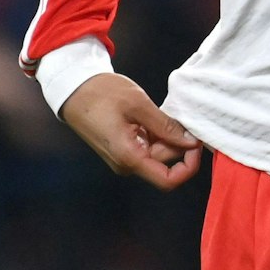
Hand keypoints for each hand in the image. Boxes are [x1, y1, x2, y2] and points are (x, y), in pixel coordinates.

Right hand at [59, 72, 203, 190]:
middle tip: (180, 116)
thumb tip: (191, 143)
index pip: (168, 180)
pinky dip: (157, 134)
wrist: (73, 88)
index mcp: (129, 158)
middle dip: (178, 142)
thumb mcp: (139, 105)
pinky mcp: (123, 149)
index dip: (189, 166)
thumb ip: (166, 126)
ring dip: (167, 136)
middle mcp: (126, 164)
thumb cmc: (101, 94)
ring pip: (158, 154)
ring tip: (161, 112)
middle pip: (165, 163)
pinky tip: (152, 116)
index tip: (196, 143)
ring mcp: (124, 157)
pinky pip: (148, 147)